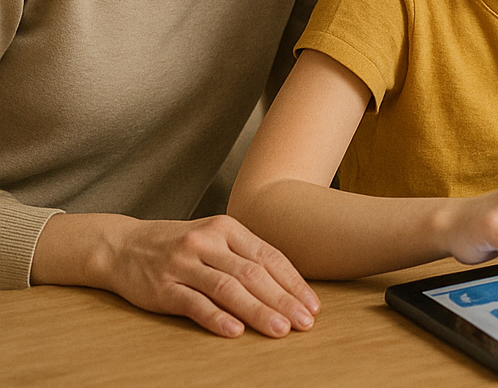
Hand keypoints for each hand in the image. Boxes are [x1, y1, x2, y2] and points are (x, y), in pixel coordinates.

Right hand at [33, 212, 318, 338]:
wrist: (121, 245)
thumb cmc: (178, 245)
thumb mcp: (214, 238)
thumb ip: (244, 255)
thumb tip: (287, 285)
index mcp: (227, 229)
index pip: (269, 257)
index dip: (293, 282)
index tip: (312, 305)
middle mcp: (208, 243)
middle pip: (254, 274)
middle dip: (283, 300)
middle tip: (305, 322)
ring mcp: (184, 264)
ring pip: (229, 288)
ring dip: (258, 311)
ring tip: (280, 329)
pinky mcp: (163, 287)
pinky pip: (194, 303)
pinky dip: (217, 318)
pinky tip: (236, 331)